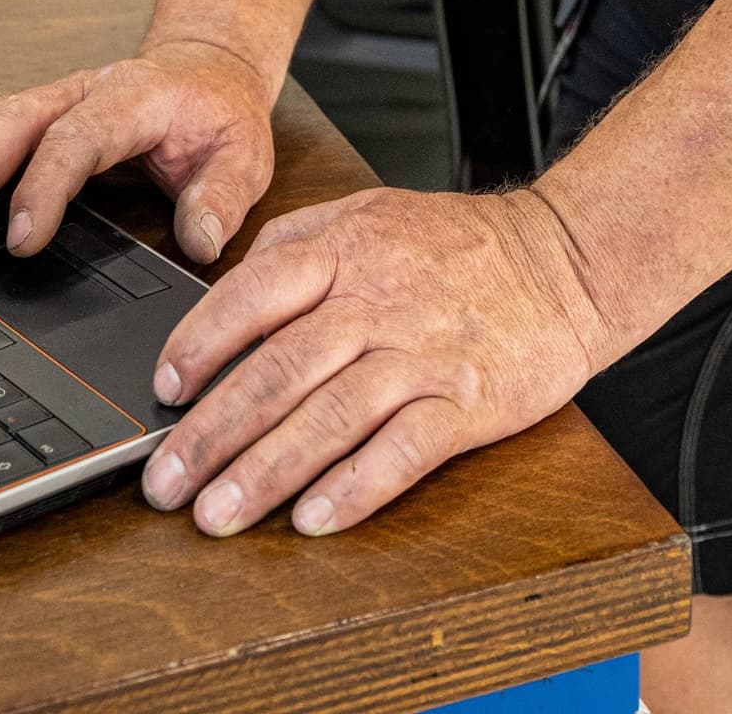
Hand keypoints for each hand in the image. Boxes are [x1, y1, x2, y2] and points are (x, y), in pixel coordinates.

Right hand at [0, 38, 277, 264]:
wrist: (207, 69)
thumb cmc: (219, 115)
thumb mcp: (246, 155)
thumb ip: (224, 198)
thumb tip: (199, 241)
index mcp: (133, 99)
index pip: (78, 140)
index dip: (44, 188)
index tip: (23, 239)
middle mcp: (83, 91)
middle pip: (14, 124)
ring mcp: (54, 98)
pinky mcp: (36, 111)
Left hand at [139, 184, 608, 538]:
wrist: (569, 260)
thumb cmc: (462, 246)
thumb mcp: (372, 211)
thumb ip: (296, 241)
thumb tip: (223, 283)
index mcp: (346, 251)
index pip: (252, 297)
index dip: (200, 345)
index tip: (162, 391)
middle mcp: (378, 302)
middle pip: (278, 372)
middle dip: (211, 434)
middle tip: (164, 483)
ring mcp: (424, 354)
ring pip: (330, 417)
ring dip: (266, 473)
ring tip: (217, 515)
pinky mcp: (468, 402)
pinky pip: (404, 450)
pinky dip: (357, 488)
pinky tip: (315, 519)